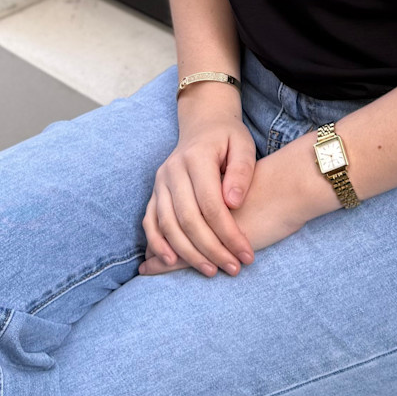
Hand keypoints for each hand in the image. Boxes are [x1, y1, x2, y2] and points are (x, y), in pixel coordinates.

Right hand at [140, 133, 334, 275]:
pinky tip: (171, 262)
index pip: (212, 204)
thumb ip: (241, 171)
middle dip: (212, 248)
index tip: (247, 254)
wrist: (203, 125)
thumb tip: (233, 203)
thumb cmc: (228, 138)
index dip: (229, 234)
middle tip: (233, 268)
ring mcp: (160, 182)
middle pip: (188, 218)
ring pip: (167, 224)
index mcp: (196, 158)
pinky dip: (157, 243)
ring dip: (187, 252)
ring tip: (210, 271)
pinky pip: (150, 221)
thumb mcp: (243, 145)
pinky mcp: (154, 192)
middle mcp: (173, 170)